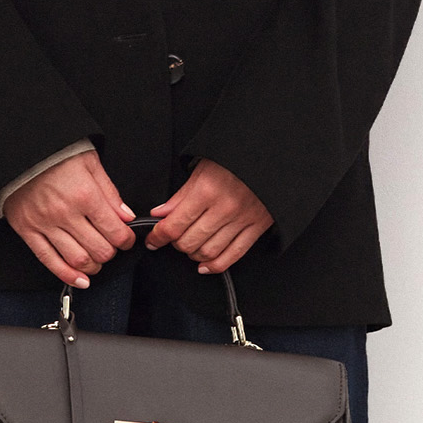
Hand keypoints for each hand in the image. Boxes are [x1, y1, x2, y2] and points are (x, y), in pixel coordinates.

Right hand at [3, 150, 135, 288]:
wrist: (19, 152)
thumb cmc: (55, 155)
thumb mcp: (90, 163)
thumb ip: (110, 193)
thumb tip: (126, 217)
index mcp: (84, 194)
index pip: (115, 231)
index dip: (126, 240)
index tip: (126, 240)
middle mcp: (65, 213)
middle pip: (99, 249)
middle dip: (111, 253)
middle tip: (111, 248)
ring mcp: (45, 224)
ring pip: (77, 259)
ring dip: (93, 266)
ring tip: (97, 262)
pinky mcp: (28, 231)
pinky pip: (49, 260)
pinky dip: (67, 275)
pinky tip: (80, 280)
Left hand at [143, 160, 272, 274]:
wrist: (270, 157)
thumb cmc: (234, 159)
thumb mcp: (202, 169)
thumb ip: (180, 196)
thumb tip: (160, 215)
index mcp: (207, 190)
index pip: (174, 225)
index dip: (157, 237)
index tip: (152, 241)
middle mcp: (224, 208)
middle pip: (189, 242)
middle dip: (175, 244)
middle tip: (172, 238)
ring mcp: (242, 220)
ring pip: (208, 252)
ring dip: (193, 255)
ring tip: (189, 247)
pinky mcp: (257, 227)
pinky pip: (234, 255)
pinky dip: (215, 265)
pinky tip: (205, 265)